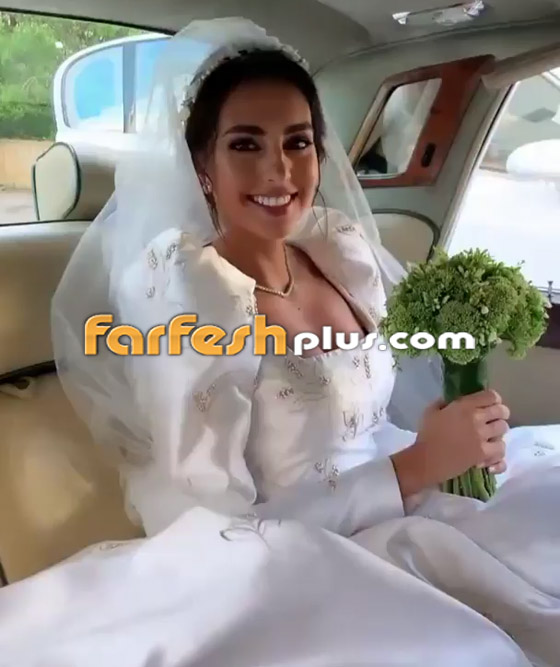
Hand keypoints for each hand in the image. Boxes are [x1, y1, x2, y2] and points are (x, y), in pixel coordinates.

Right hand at [391, 389, 509, 497]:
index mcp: (464, 406)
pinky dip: (497, 453)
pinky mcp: (484, 454)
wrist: (425, 461)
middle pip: (503, 412)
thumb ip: (444, 403)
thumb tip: (453, 402)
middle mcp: (477, 419)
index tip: (488, 405)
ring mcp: (482, 437)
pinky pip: (502, 450)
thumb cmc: (426, 435)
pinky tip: (490, 456)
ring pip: (504, 431)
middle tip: (492, 421)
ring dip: (497, 433)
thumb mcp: (431, 412)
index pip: (492, 396)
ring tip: (489, 439)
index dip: (493, 400)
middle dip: (500, 415)